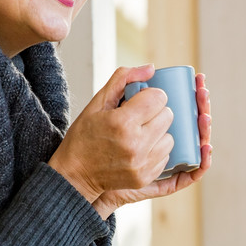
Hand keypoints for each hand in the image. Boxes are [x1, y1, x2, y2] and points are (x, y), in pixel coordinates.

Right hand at [90, 72, 212, 218]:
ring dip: (162, 132)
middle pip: (168, 116)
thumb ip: (123, 80)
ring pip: (171, 137)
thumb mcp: (97, 103)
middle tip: (143, 115)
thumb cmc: (84, 136)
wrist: (74, 174)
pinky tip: (146, 146)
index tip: (143, 99)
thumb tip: (152, 68)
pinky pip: (167, 156)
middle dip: (159, 112)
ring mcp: (142, 163)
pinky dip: (160, 149)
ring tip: (143, 132)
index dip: (153, 95)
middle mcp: (136, 144)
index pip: (158, 98)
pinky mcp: (146, 177)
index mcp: (123, 122)